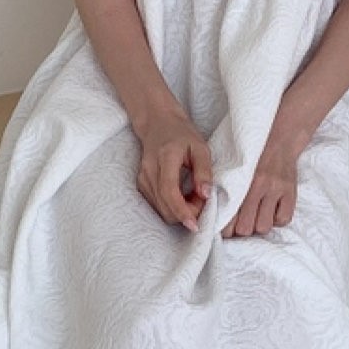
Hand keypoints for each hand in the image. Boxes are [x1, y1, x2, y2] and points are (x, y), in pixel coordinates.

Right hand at [135, 106, 212, 231]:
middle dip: (186, 213)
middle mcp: (149, 171)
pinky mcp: (142, 185)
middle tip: (202, 200)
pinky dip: (172, 207)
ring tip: (194, 196)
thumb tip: (206, 195)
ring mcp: (143, 179)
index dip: (182, 211)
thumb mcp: (200, 147)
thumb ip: (204, 171)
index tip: (195, 225)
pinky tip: (183, 195)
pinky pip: (158, 205)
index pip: (169, 191)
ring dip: (180, 211)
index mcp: (165, 158)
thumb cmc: (181, 133)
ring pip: (161, 210)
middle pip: (165, 206)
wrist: (157, 123)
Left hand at [223, 131, 300, 237]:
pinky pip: (283, 219)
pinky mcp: (290, 192)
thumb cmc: (252, 154)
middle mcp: (258, 186)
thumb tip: (216, 212)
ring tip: (258, 217)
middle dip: (242, 229)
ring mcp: (276, 190)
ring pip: (264, 226)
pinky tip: (272, 212)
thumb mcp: (234, 166)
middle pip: (246, 227)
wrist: (280, 138)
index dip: (226, 229)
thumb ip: (225, 187)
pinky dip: (277, 220)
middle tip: (242, 224)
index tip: (226, 229)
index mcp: (240, 180)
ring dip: (259, 225)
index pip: (229, 216)